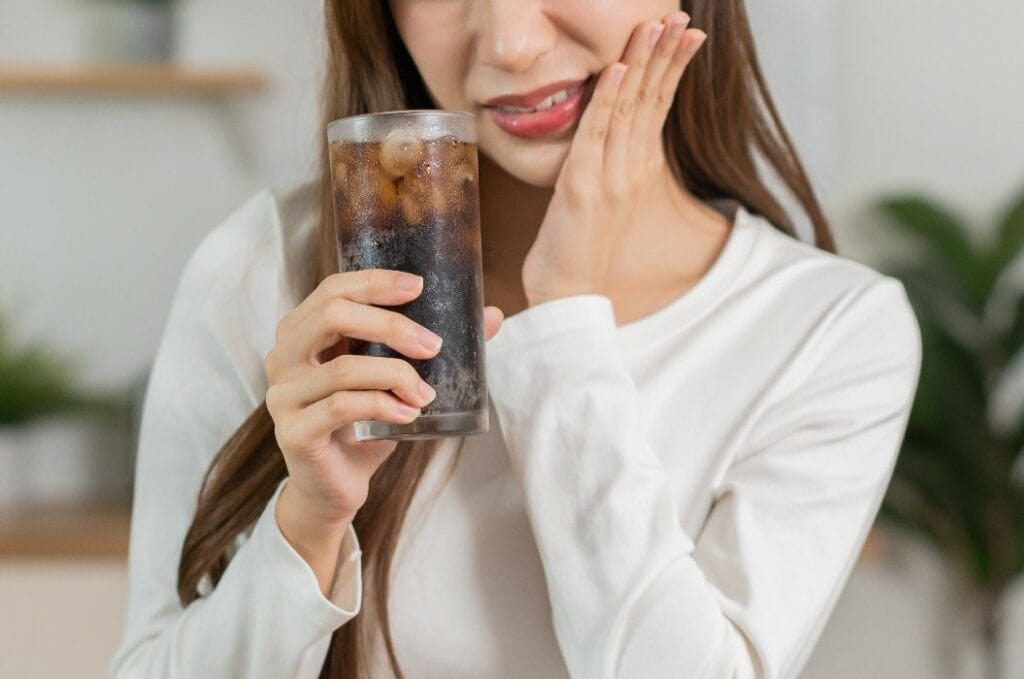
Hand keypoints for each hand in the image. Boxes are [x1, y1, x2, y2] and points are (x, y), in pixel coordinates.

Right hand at [264, 269, 502, 590]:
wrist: (335, 488)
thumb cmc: (364, 424)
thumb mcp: (395, 379)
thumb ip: (432, 345)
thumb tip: (493, 315)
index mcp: (301, 332)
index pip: (332, 290)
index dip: (373, 282)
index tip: (418, 287)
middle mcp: (282, 357)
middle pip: (332, 316)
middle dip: (390, 325)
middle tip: (433, 346)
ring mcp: (283, 395)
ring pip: (343, 368)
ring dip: (396, 375)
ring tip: (427, 393)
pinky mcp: (293, 432)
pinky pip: (341, 408)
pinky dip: (383, 406)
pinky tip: (410, 414)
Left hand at [521, 11, 707, 305]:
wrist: (569, 294)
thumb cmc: (577, 247)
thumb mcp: (599, 196)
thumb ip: (608, 162)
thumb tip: (607, 129)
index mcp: (636, 168)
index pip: (658, 107)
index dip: (673, 68)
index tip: (686, 34)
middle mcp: (630, 169)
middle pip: (652, 100)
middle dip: (666, 54)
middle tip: (681, 17)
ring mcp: (611, 177)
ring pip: (630, 110)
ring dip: (641, 64)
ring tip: (654, 26)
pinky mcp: (584, 187)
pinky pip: (596, 134)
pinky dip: (607, 99)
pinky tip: (616, 70)